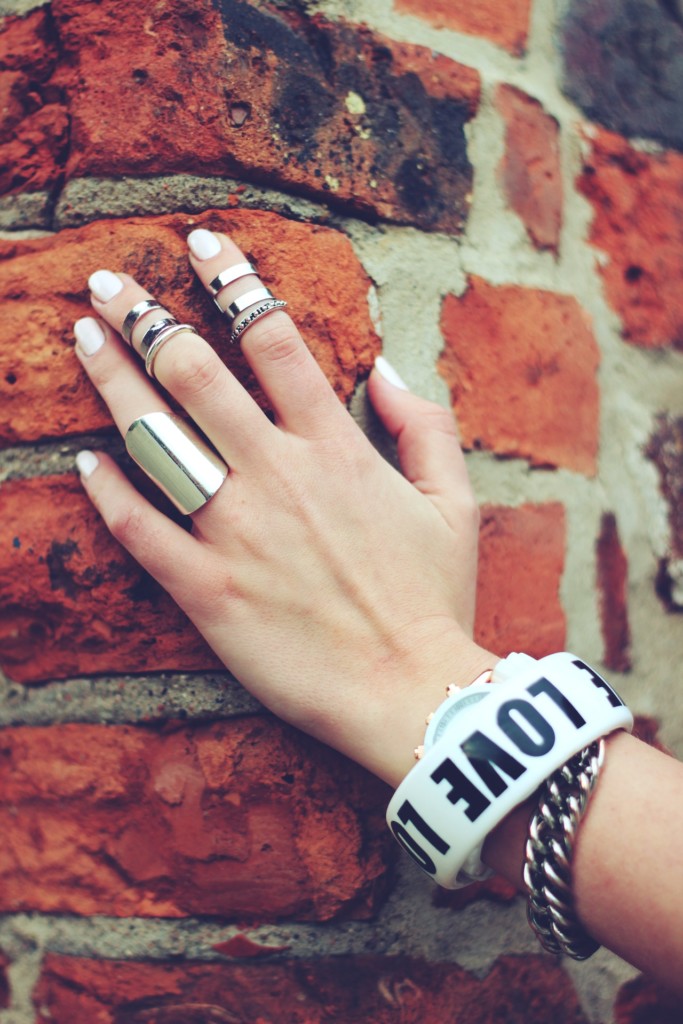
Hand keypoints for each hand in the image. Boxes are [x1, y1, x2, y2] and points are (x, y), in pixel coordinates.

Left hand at [74, 228, 491, 786]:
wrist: (411, 691)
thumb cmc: (436, 598)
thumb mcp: (454, 501)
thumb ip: (425, 425)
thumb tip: (386, 367)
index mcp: (335, 447)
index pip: (273, 339)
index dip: (233, 280)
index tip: (202, 244)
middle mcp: (277, 475)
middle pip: (195, 373)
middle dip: (145, 316)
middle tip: (108, 283)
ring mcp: (237, 532)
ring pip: (157, 439)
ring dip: (113, 381)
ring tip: (81, 338)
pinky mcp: (209, 591)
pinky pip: (141, 532)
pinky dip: (107, 492)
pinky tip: (81, 461)